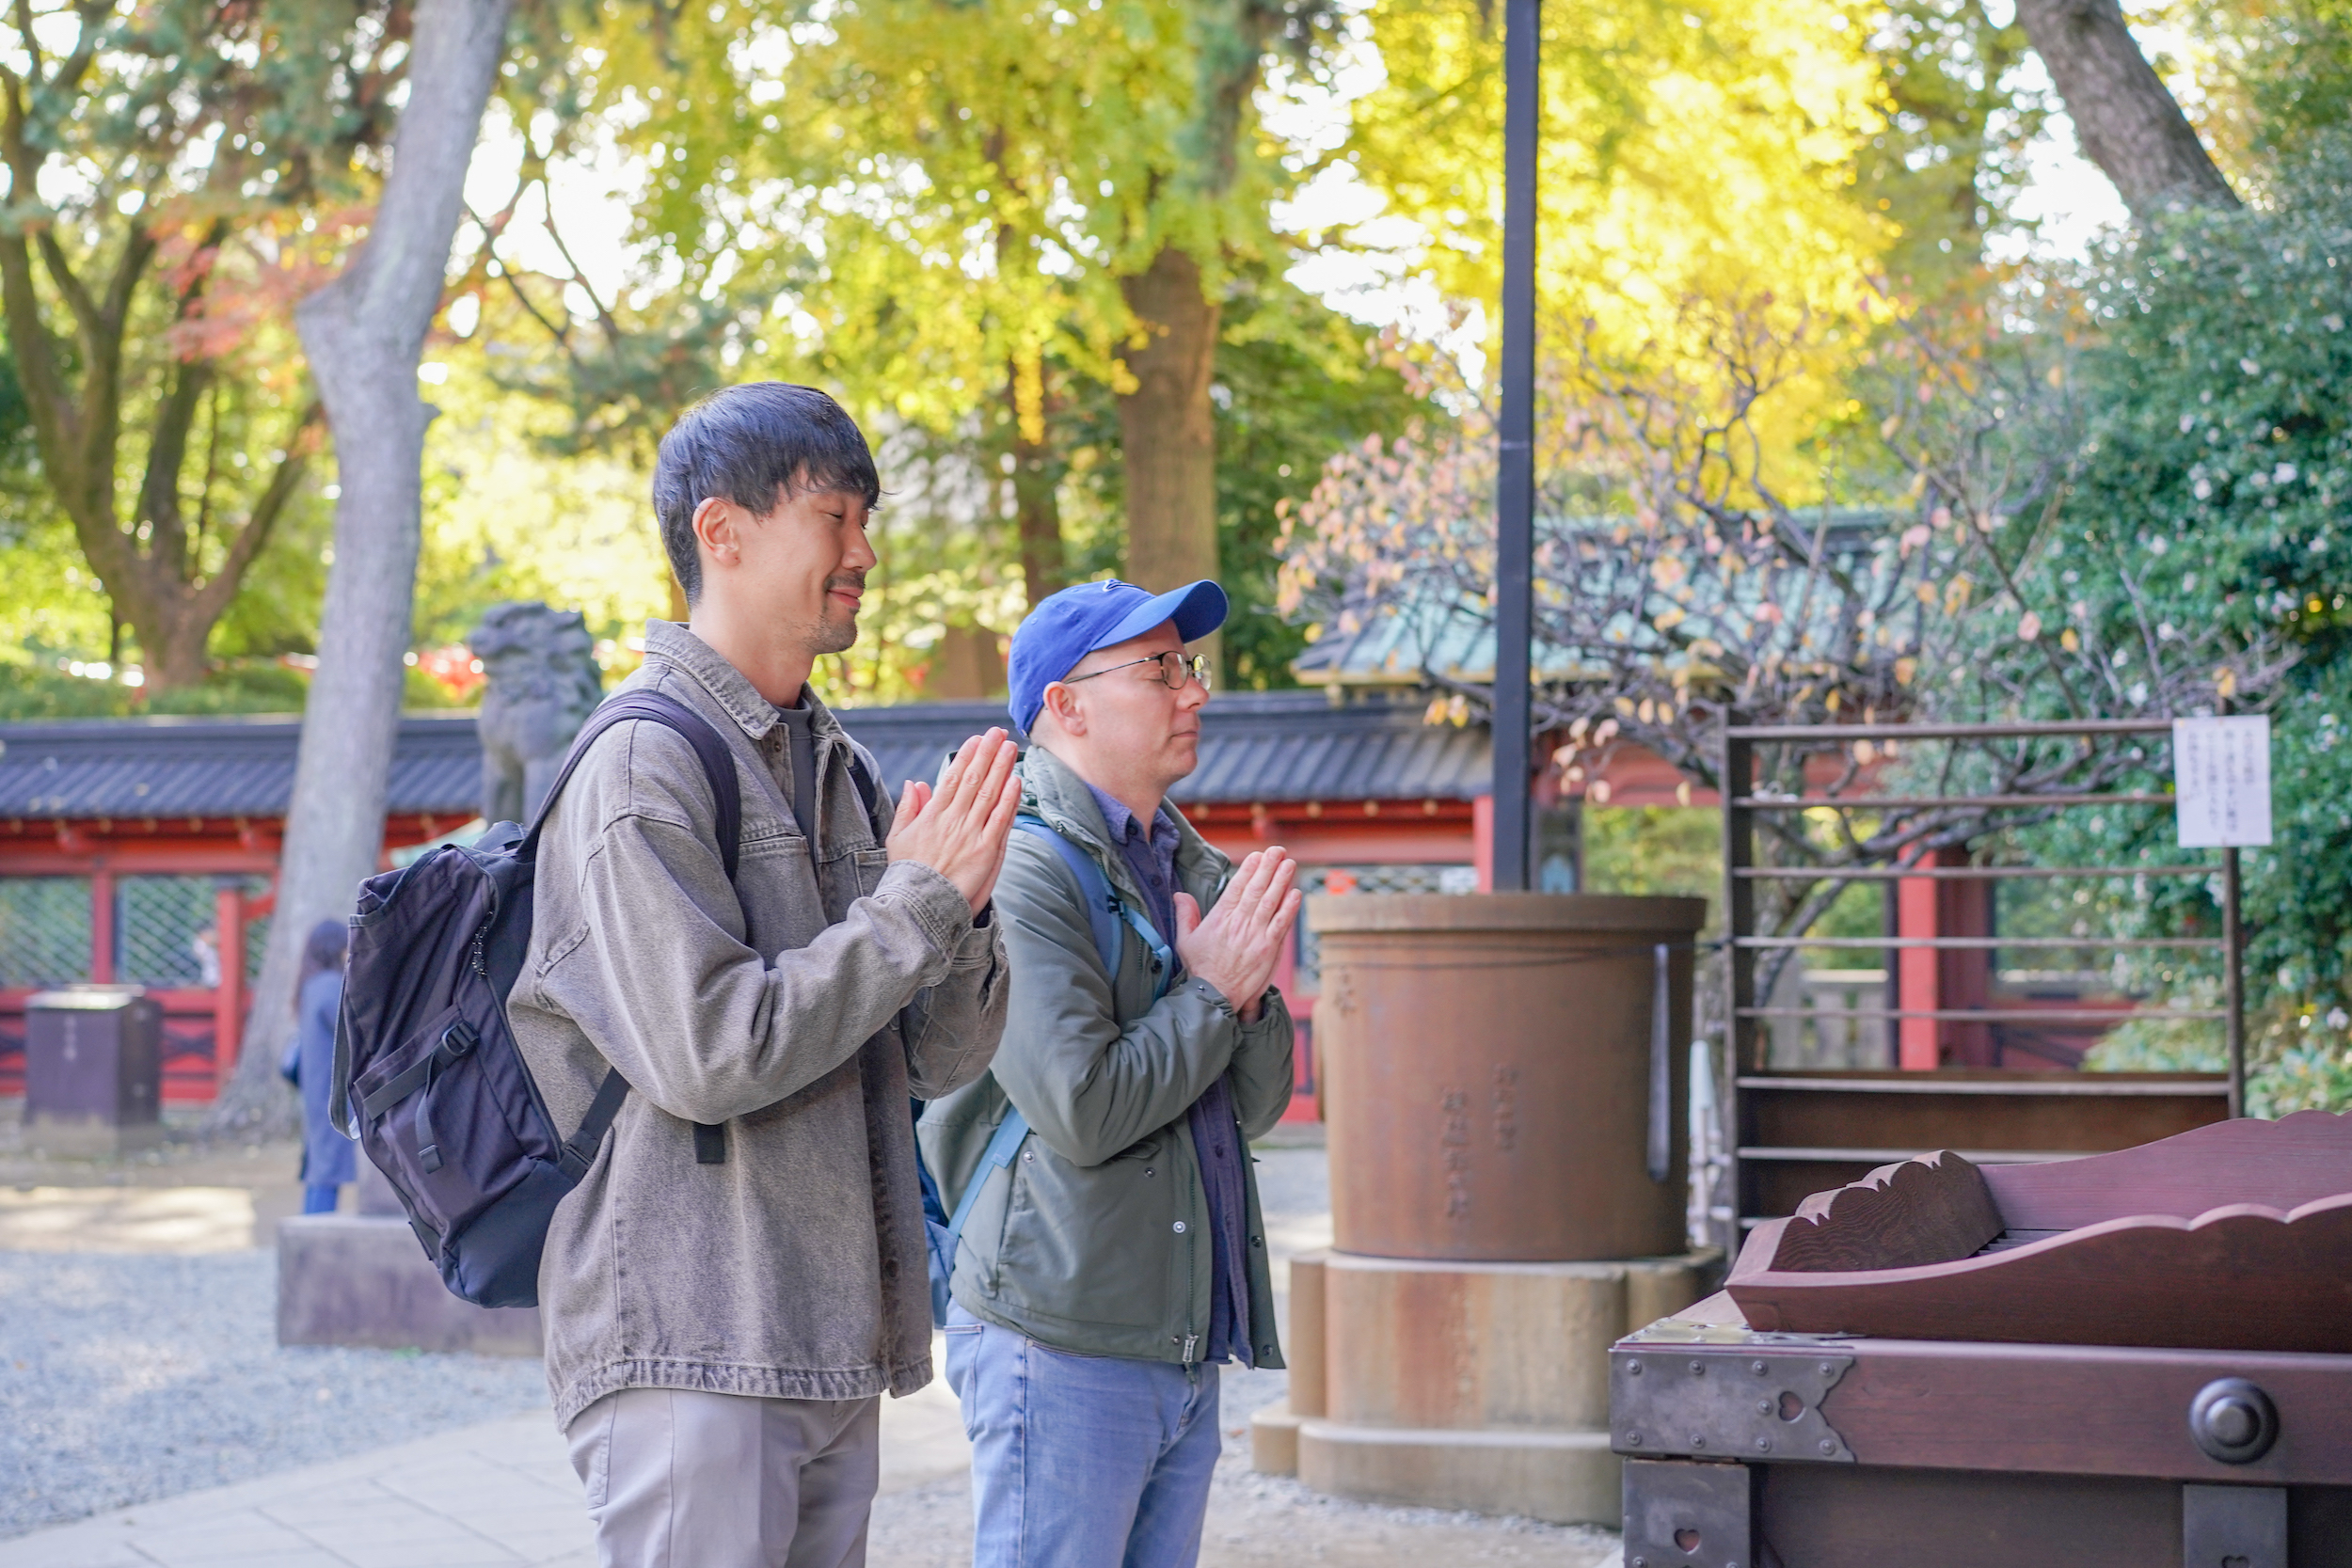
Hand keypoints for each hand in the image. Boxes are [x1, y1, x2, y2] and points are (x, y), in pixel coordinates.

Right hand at [886, 728, 1021, 914]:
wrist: (918, 904)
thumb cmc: (907, 873)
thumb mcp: (898, 837)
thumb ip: (908, 808)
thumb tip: (915, 783)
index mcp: (932, 814)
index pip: (952, 777)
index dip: (966, 756)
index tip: (976, 740)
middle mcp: (952, 819)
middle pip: (973, 779)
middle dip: (987, 753)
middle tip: (998, 733)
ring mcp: (970, 834)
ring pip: (989, 793)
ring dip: (1001, 768)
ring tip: (1011, 748)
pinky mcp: (985, 850)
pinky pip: (1000, 819)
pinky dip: (1009, 799)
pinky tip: (1016, 781)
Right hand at [1173, 846, 1300, 1023]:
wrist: (1214, 995)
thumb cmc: (1200, 968)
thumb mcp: (1185, 940)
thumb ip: (1185, 915)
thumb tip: (1180, 894)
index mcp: (1220, 918)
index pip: (1236, 888)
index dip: (1249, 870)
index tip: (1257, 855)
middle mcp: (1239, 923)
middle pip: (1256, 890)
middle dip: (1268, 867)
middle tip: (1278, 850)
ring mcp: (1255, 935)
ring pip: (1271, 902)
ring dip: (1281, 881)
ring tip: (1289, 863)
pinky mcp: (1268, 948)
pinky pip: (1281, 923)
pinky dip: (1289, 908)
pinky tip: (1295, 893)